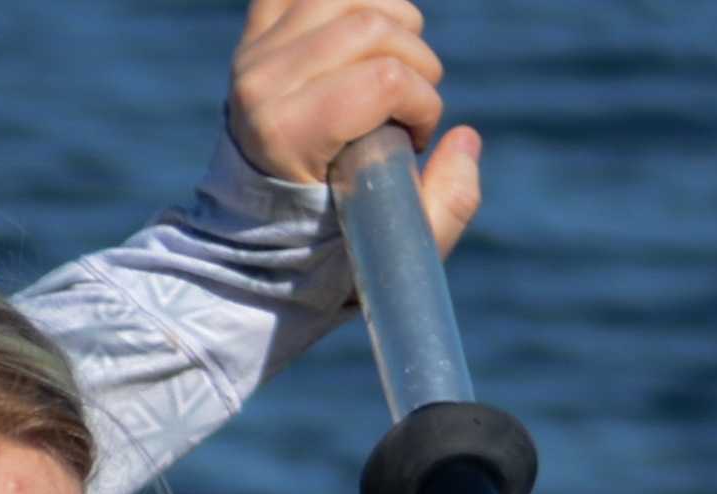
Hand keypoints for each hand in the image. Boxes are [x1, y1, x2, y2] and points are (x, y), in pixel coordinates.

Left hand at [226, 0, 483, 253]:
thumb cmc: (328, 242)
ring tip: (396, 65)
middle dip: (417, 64)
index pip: (383, 79)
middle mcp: (260, 83)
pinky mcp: (256, 31)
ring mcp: (253, 50)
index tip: (417, 139)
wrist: (252, 230)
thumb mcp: (396, 248)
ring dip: (394, 21)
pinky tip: (371, 27)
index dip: (422, 103)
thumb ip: (446, 204)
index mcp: (286, 136)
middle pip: (372, 28)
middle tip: (411, 107)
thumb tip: (465, 137)